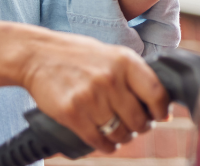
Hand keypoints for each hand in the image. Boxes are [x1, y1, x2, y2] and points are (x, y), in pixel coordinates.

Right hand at [0, 21, 168, 153]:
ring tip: (120, 133)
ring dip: (122, 138)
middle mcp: (110, 79)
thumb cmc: (78, 55)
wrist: (38, 55)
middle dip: (140, 127)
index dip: (161, 110)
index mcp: (125, 61)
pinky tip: (106, 143)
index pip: (156, 93)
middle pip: (139, 119)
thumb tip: (160, 104)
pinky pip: (97, 140)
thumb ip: (133, 76)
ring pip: (119, 133)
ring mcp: (91, 97)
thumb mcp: (111, 55)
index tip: (160, 117)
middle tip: (136, 126)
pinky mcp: (72, 113)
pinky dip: (105, 146)